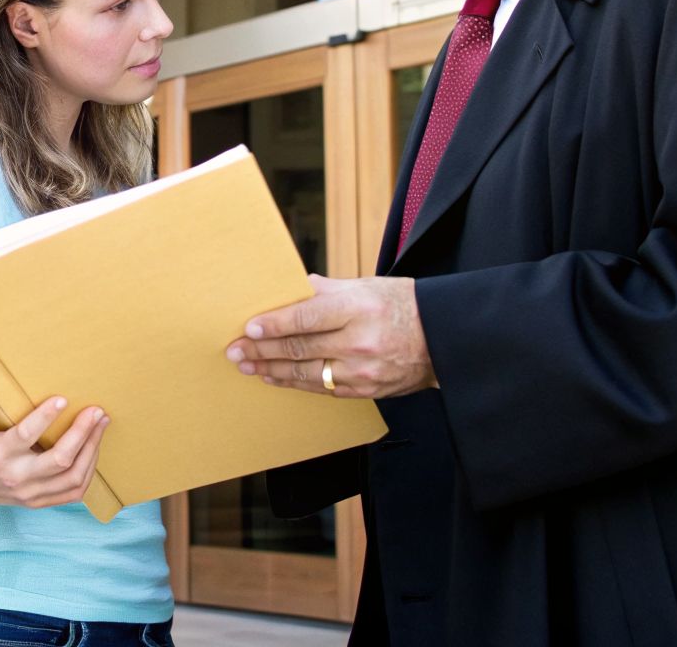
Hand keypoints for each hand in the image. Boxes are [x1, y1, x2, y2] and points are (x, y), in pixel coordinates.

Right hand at [0, 396, 107, 509]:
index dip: (45, 417)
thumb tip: (15, 380)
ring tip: (100, 426)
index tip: (62, 399)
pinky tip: (94, 450)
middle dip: (83, 433)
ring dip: (92, 449)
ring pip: (73, 477)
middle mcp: (16, 477)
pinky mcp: (40, 502)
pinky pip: (75, 492)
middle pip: (60, 460)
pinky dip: (89, 470)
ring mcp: (30, 494)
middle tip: (96, 411)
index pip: (26, 435)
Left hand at [225, 274, 436, 398]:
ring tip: (247, 366)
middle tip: (234, 350)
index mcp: (358, 308)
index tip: (248, 327)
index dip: (274, 324)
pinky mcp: (364, 390)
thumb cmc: (400, 303)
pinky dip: (294, 383)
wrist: (442, 338)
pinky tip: (275, 378)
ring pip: (306, 373)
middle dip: (261, 350)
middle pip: (300, 348)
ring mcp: (362, 370)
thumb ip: (324, 290)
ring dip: (271, 370)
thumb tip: (287, 289)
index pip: (306, 317)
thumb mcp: (365, 285)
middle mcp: (359, 341)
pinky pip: (321, 389)